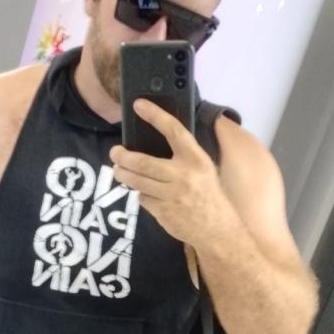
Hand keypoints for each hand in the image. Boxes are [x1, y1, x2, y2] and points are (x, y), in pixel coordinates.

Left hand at [109, 99, 235, 246]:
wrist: (218, 228)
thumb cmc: (208, 194)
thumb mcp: (203, 169)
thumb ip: (182, 156)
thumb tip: (152, 142)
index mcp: (196, 159)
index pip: (173, 131)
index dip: (155, 115)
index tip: (139, 105)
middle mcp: (184, 176)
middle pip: (143, 162)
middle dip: (123, 157)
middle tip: (115, 152)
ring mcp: (172, 195)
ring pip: (137, 181)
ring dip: (123, 174)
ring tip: (118, 170)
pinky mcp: (163, 212)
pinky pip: (143, 198)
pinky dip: (140, 194)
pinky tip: (145, 192)